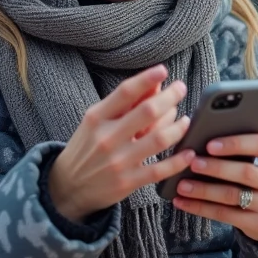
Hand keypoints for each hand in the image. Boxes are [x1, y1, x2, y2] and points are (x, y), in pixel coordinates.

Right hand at [48, 65, 194, 222]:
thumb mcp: (96, 121)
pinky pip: (160, 170)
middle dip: (170, 97)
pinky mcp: (128, 182)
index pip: (125, 92)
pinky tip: (189, 153)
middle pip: (147, 112)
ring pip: (159, 139)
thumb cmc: (86, 147)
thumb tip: (154, 84)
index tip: (163, 70)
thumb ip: (123, 104)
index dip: (147, 79)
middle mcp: (107, 138)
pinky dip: (178, 161)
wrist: (68, 187)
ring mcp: (119, 161)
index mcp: (96, 118)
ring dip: (178, 127)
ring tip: (186, 120)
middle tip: (181, 89)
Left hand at [171, 133, 257, 243]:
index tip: (211, 144)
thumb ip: (253, 153)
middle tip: (192, 162)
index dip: (236, 143)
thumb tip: (209, 142)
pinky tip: (184, 203)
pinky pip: (225, 215)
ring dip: (203, 190)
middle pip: (245, 172)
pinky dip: (201, 208)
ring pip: (232, 196)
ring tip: (182, 184)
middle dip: (215, 167)